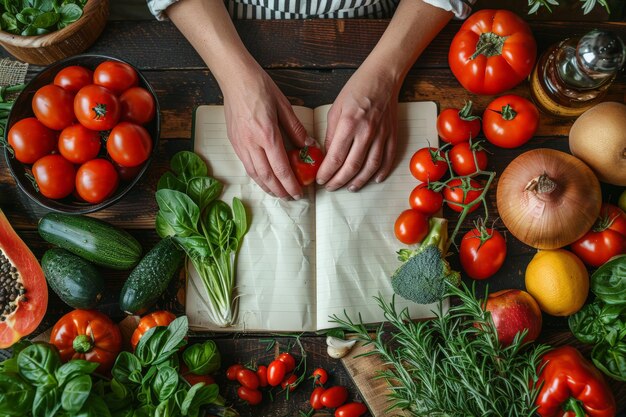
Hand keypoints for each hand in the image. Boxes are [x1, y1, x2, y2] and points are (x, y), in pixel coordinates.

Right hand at [222, 68, 309, 198]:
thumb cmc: (260, 87)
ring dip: (267, 187)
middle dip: (280, 191)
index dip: (291, 184)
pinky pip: (246, 165)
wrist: (235, 78)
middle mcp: (251, 143)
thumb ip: (296, 129)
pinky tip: (265, 179)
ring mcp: (240, 144)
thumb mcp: (284, 106)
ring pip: (254, 174)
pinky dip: (257, 177)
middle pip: (267, 176)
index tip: (300, 192)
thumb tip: (309, 146)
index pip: (281, 167)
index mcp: (267, 134)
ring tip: (279, 193)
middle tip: (291, 197)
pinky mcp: (234, 142)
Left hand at [316, 66, 398, 191]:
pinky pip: (388, 159)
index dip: (327, 172)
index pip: (336, 157)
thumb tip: (328, 156)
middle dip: (339, 181)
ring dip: (359, 181)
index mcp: (349, 123)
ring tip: (349, 187)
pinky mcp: (393, 135)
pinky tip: (374, 180)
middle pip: (352, 166)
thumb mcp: (335, 109)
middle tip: (330, 187)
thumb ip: (332, 134)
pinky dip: (382, 173)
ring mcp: (382, 135)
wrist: (383, 77)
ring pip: (371, 167)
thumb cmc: (357, 89)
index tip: (320, 179)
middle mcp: (366, 131)